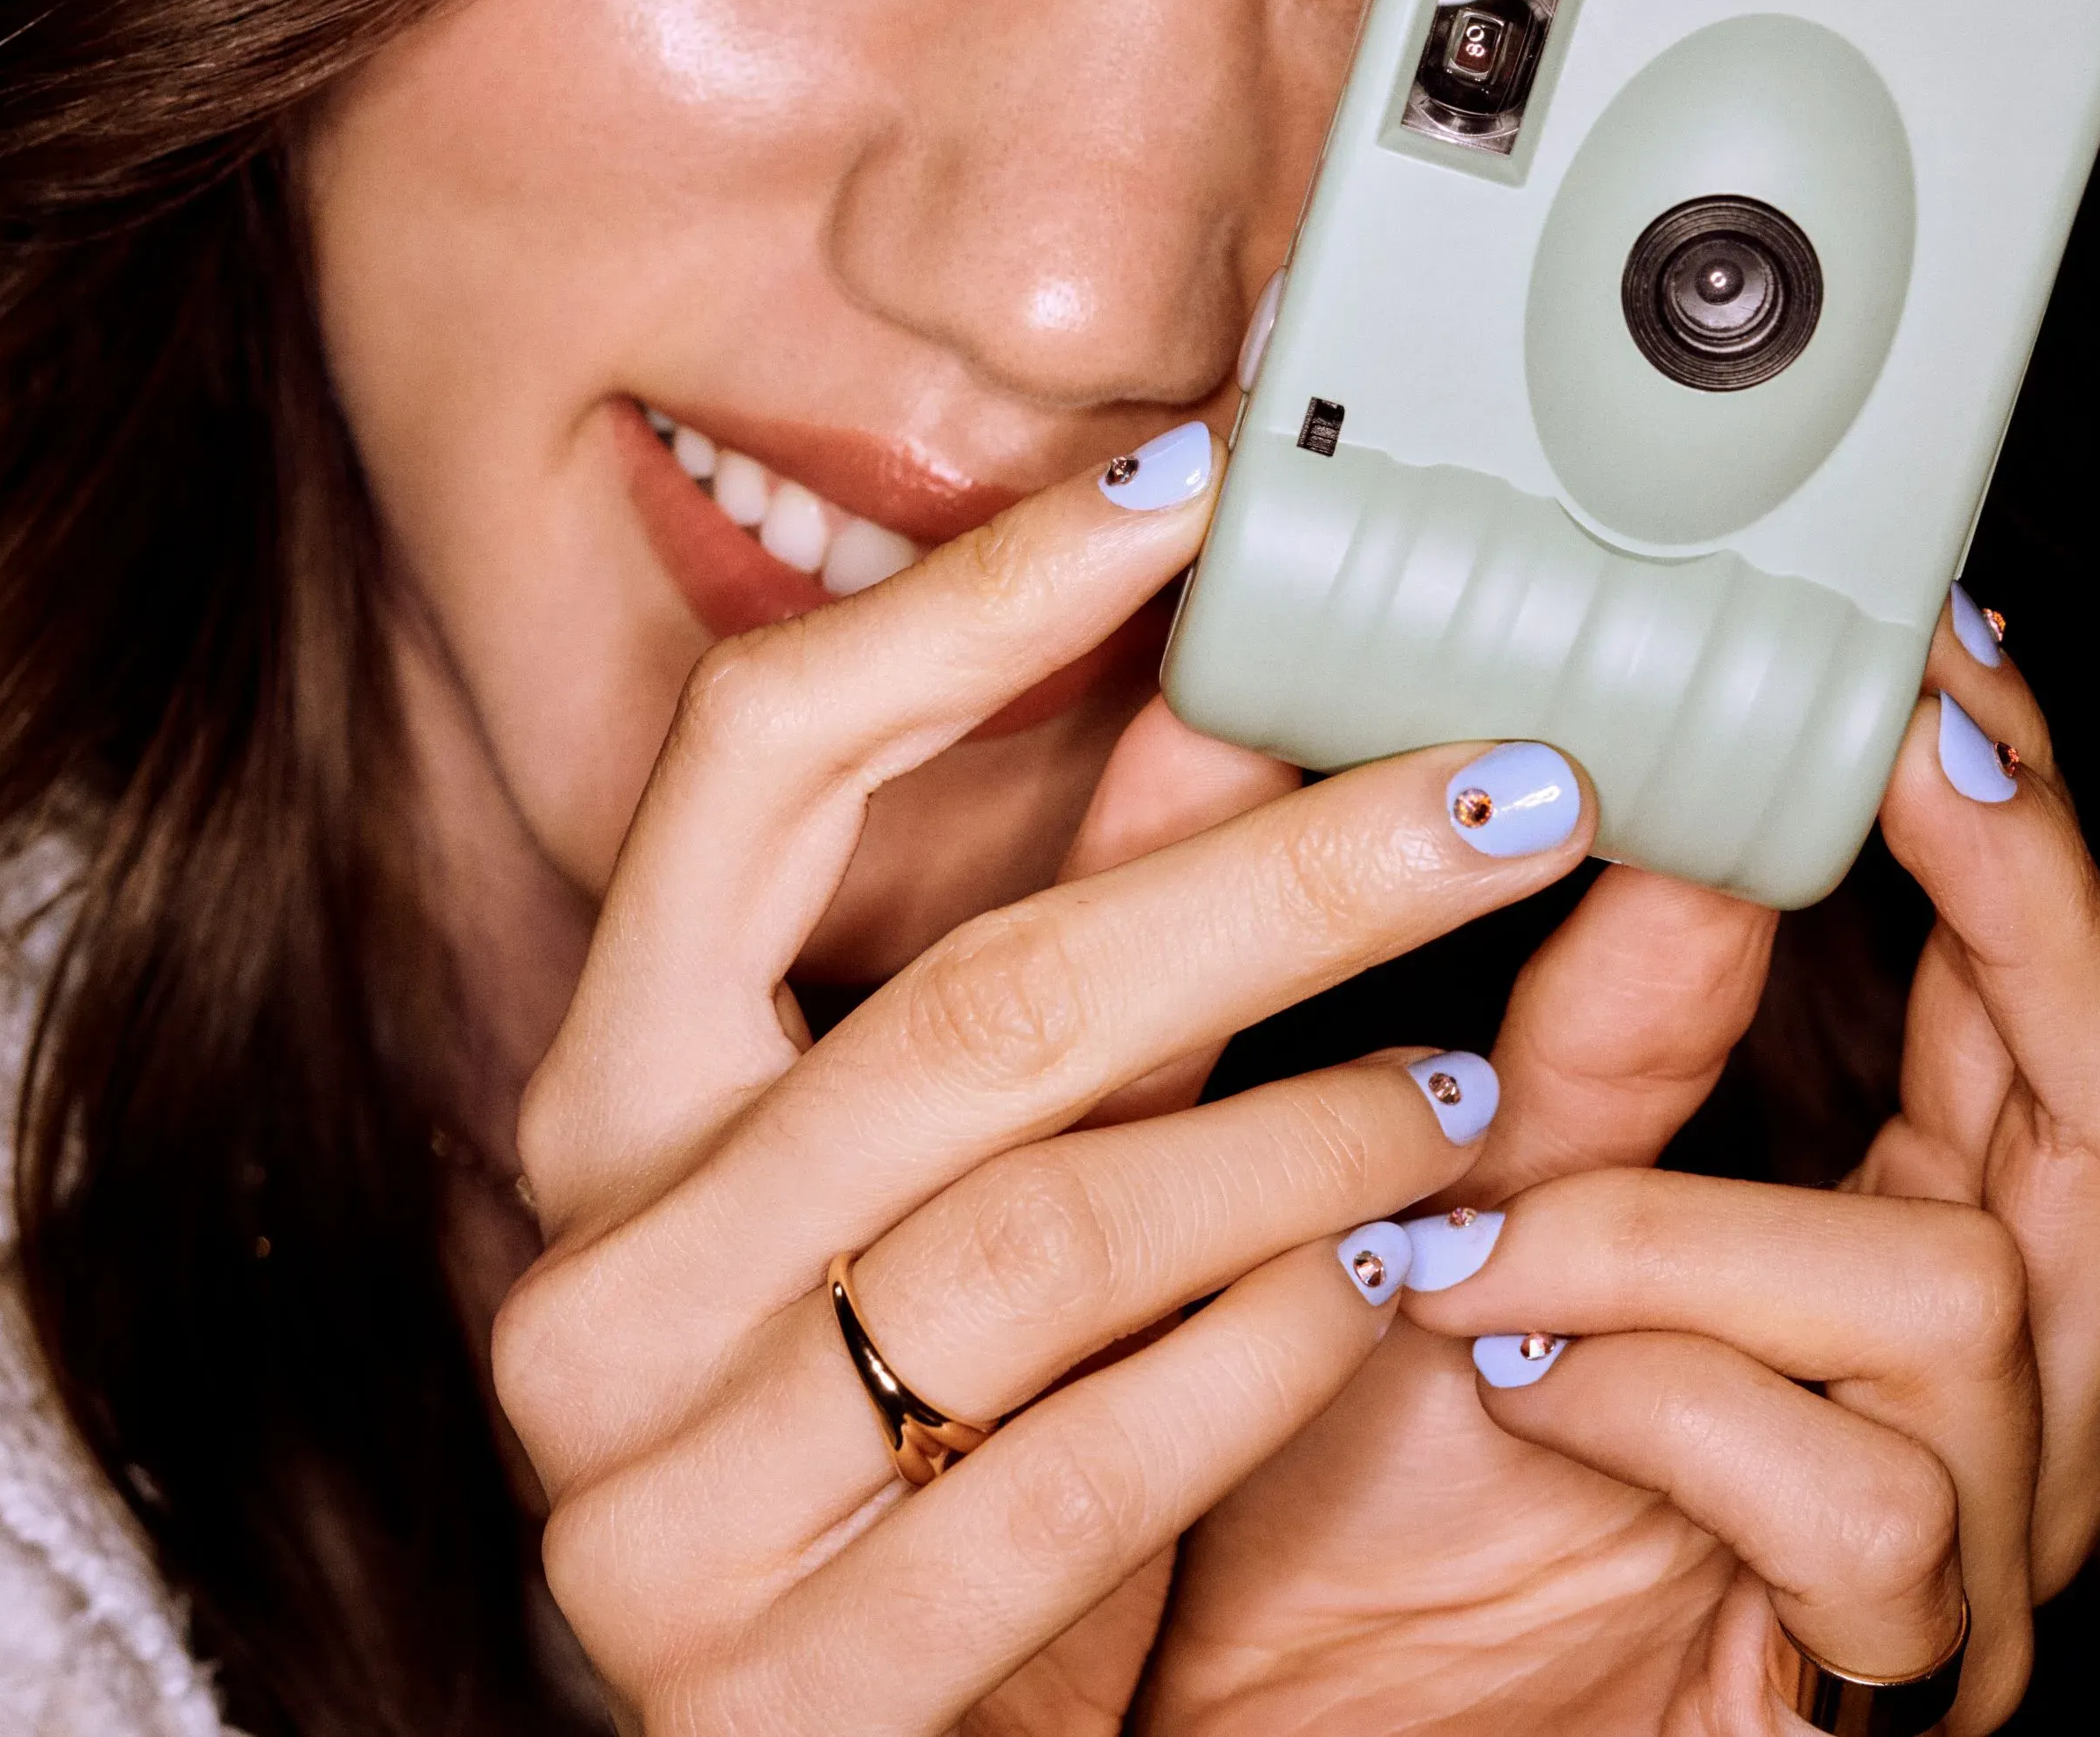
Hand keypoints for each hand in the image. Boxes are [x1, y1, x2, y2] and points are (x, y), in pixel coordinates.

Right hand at [491, 442, 1593, 1734]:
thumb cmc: (917, 1411)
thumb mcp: (961, 1168)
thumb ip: (1078, 960)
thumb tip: (1251, 681)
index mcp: (606, 1097)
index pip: (747, 764)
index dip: (972, 604)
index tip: (1193, 483)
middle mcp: (593, 1278)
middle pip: (970, 999)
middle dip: (1279, 877)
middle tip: (1505, 789)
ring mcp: (658, 1506)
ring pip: (1042, 1233)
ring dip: (1313, 1135)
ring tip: (1482, 1077)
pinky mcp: (781, 1694)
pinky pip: (1082, 1473)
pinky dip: (1270, 1354)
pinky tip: (1398, 1274)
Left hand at [1143, 601, 2099, 1734]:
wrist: (1298, 1732)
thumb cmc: (1374, 1469)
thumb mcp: (1476, 1194)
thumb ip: (1582, 1028)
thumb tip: (1626, 789)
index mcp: (1882, 1229)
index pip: (2023, 1004)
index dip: (2008, 826)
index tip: (1924, 661)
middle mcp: (1977, 1372)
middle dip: (2017, 901)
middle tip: (1911, 746)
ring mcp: (1965, 1527)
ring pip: (1963, 1281)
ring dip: (1676, 1228)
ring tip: (1473, 1239)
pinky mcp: (1901, 1663)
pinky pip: (1863, 1487)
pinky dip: (1657, 1400)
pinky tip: (1513, 1384)